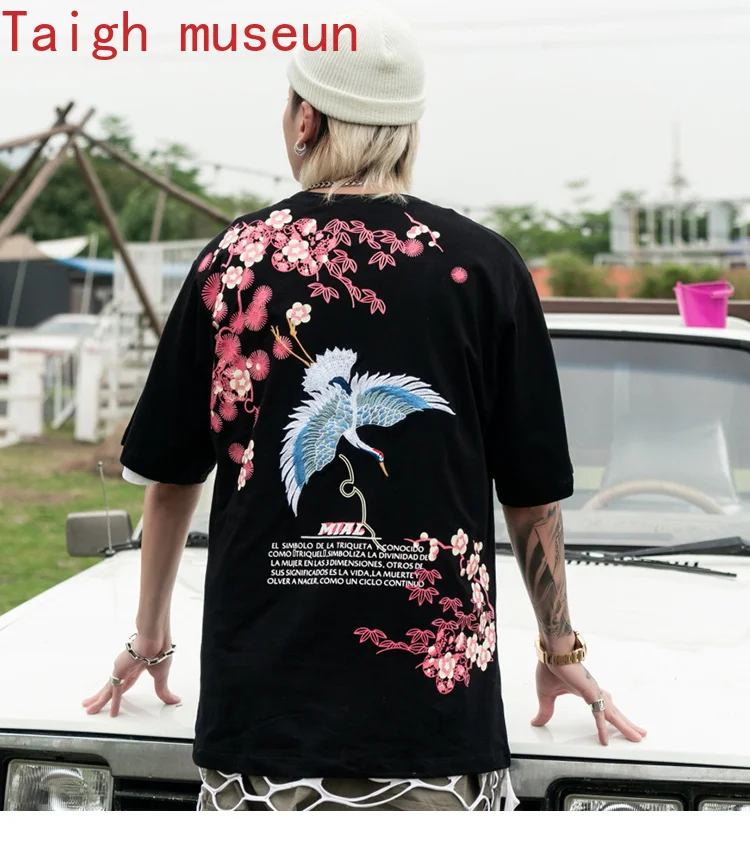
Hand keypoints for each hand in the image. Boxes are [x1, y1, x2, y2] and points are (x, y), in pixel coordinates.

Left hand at [82, 634, 180, 717]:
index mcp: (137, 667)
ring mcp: (121, 669)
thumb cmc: (160, 650)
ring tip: (89, 709)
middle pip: (112, 687)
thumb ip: (163, 690)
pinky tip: (113, 713)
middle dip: (102, 697)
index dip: (120, 693)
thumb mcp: (161, 675)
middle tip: (91, 705)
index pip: (126, 683)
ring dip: (99, 700)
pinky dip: (115, 702)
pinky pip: (116, 690)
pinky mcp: (120, 671)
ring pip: (108, 689)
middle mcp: (126, 668)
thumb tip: (174, 700)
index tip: (115, 698)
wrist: (154, 640)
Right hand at [532, 661, 646, 745]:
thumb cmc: (551, 667)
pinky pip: (598, 714)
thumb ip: (545, 710)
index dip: (609, 716)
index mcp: (585, 690)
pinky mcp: (590, 693)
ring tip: (638, 736)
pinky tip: (605, 740)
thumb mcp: (546, 695)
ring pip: (613, 714)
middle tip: (638, 734)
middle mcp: (593, 691)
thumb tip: (536, 721)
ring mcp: (594, 692)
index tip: (615, 723)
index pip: (601, 706)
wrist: (552, 652)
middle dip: (626, 723)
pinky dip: (602, 728)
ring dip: (625, 726)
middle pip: (613, 712)